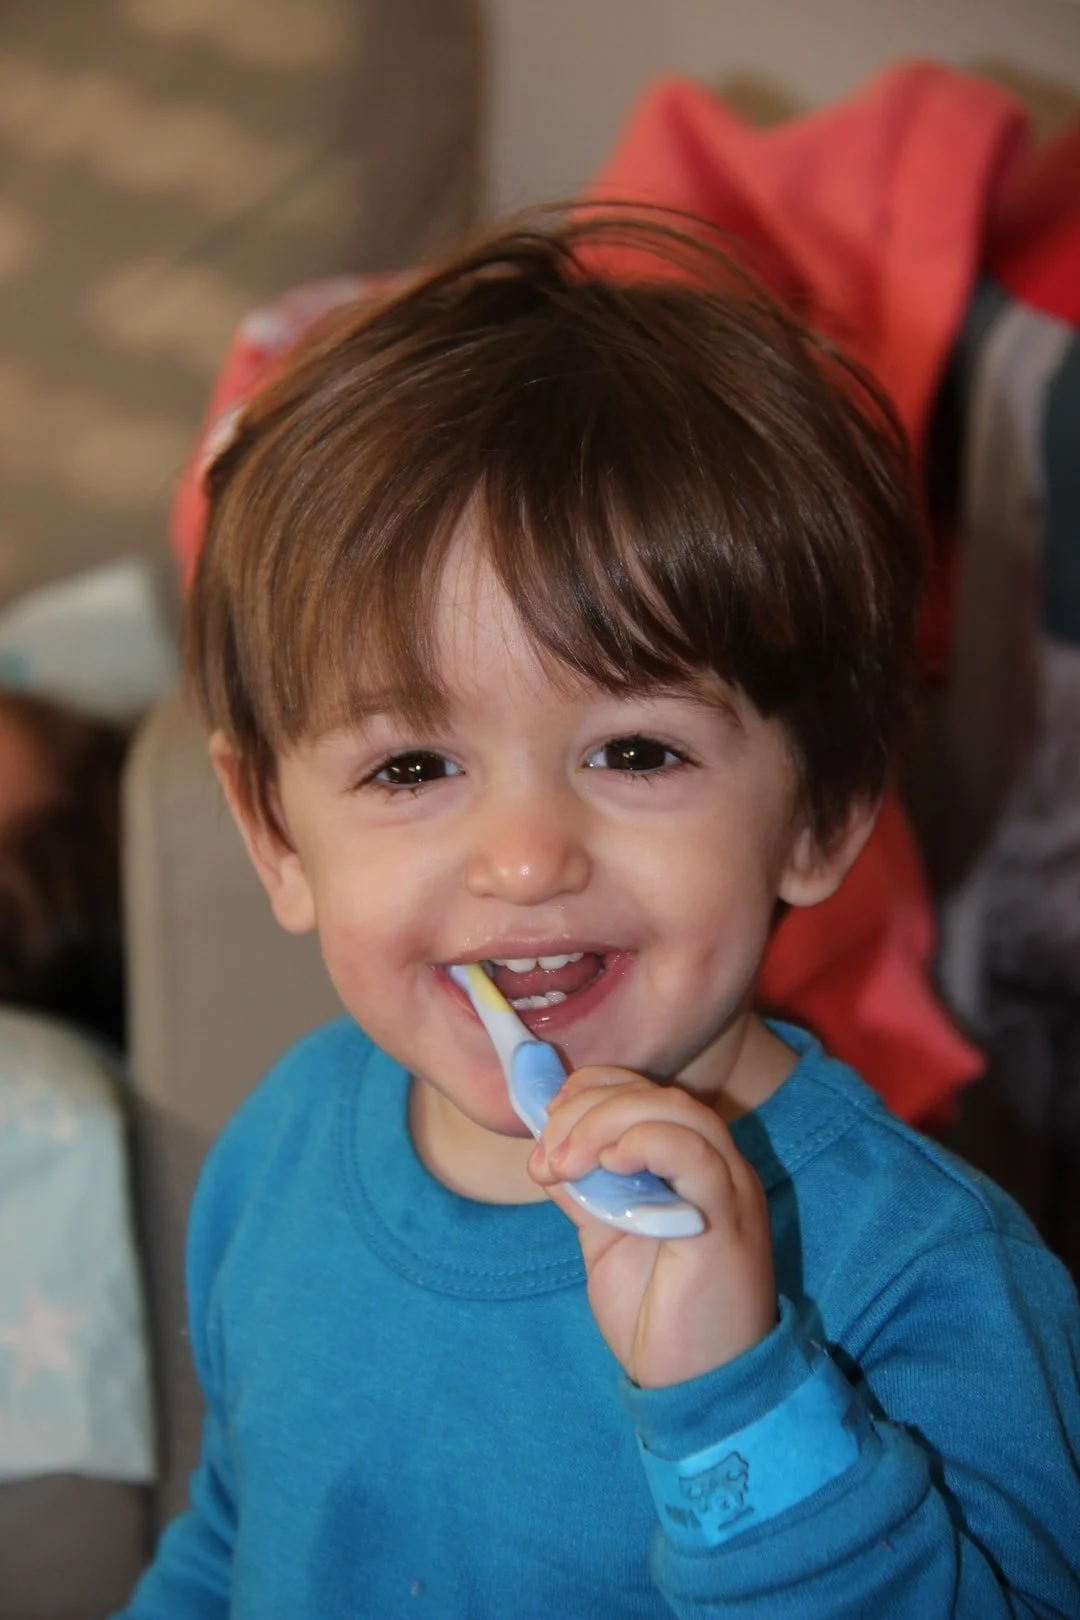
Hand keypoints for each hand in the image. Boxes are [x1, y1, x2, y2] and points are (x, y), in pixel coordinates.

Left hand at [529, 1067, 775, 1387]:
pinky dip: (648, 1142)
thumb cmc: (657, 1315)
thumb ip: (585, 1190)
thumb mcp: (606, 1237)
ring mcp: (727, 1186)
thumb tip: (546, 1149)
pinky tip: (611, 1163)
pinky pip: (695, 1155)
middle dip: (585, 1110)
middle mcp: (714, 1163)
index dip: (587, 1092)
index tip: (544, 1127)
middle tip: (548, 1158)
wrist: (698, 1387)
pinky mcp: (728, 1218)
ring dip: (605, 1124)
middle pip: (652, 1094)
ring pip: (673, 1111)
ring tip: (566, 1164)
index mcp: (686, 1162)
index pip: (640, 1090)